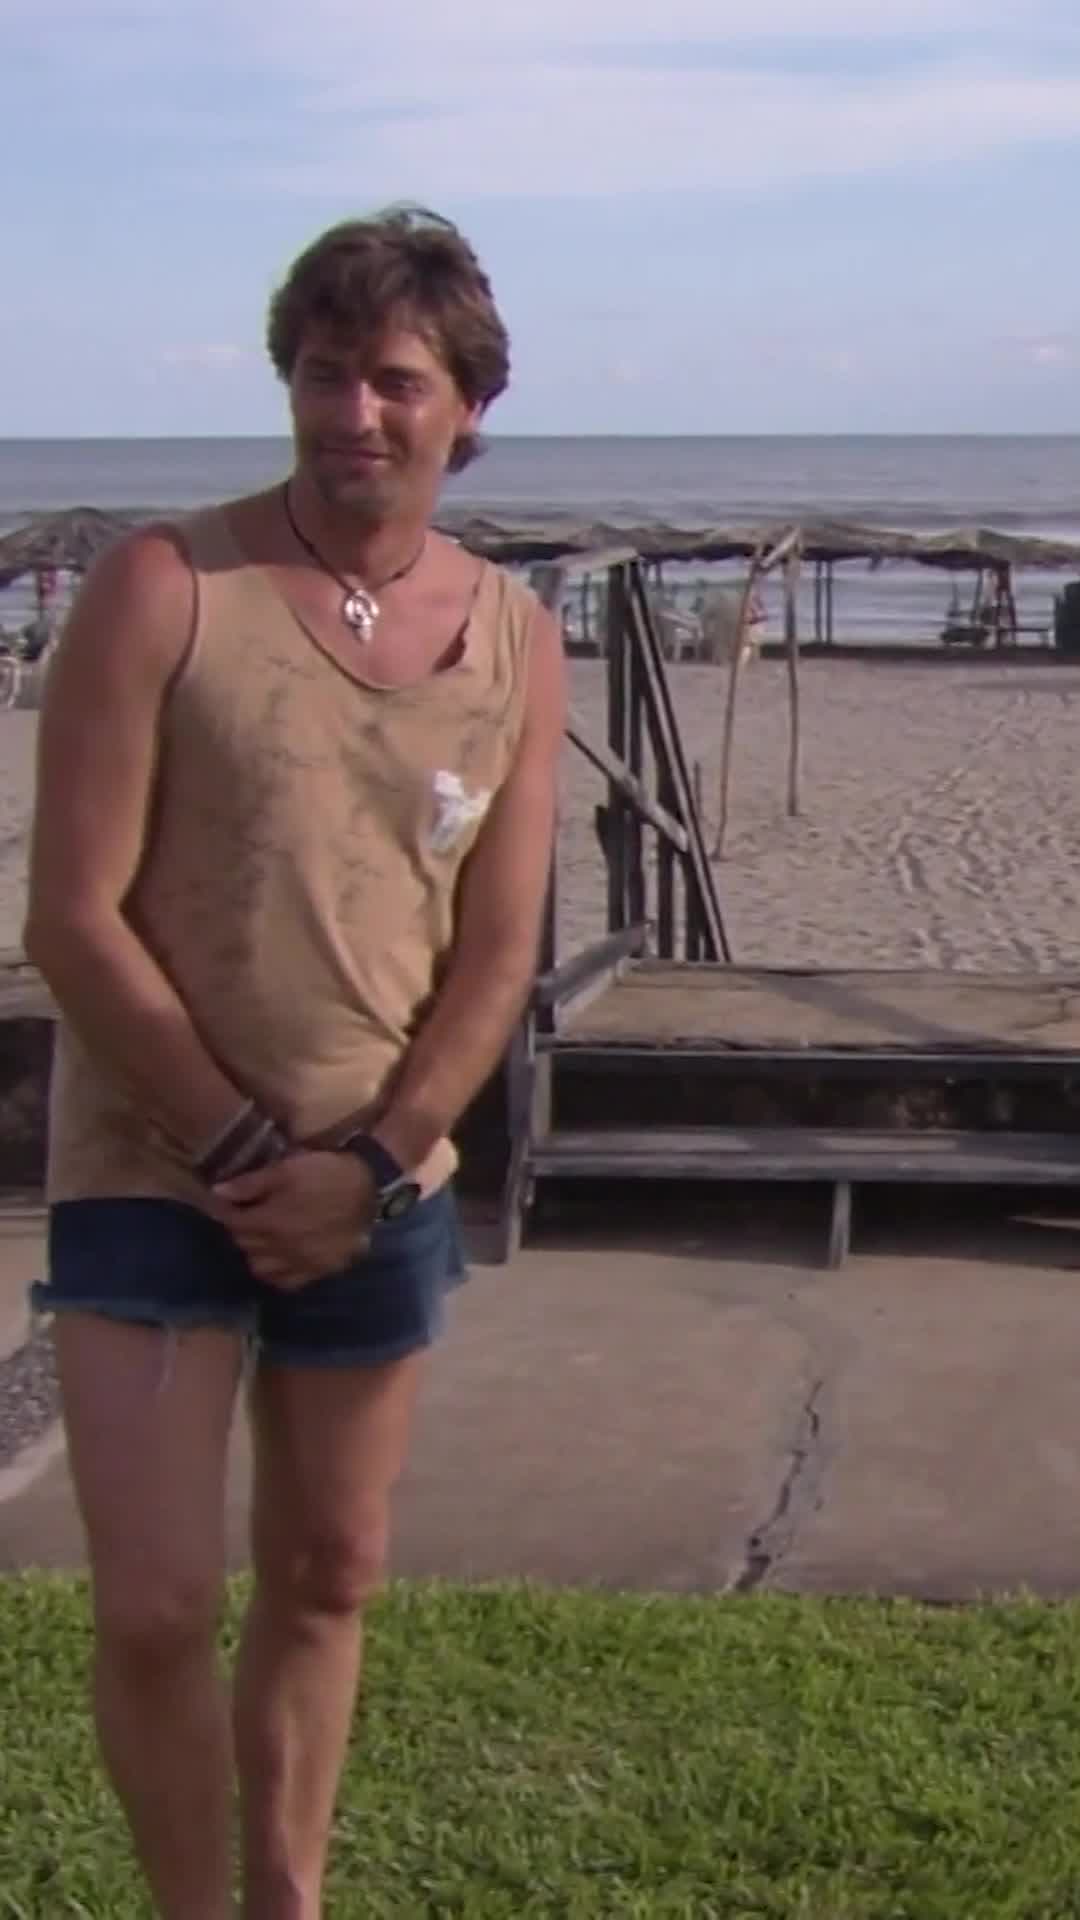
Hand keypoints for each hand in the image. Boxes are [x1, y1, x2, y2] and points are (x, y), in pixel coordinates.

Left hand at [211, 1150, 375, 1289]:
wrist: (369, 1189)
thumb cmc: (325, 1174)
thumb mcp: (286, 1169)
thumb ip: (250, 1184)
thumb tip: (216, 1193)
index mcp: (269, 1222)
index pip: (233, 1223)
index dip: (225, 1212)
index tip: (224, 1203)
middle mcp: (280, 1249)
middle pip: (245, 1245)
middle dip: (240, 1230)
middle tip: (245, 1215)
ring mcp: (300, 1264)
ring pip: (260, 1268)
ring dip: (254, 1253)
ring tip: (260, 1238)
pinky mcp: (318, 1271)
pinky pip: (285, 1282)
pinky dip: (275, 1273)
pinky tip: (279, 1259)